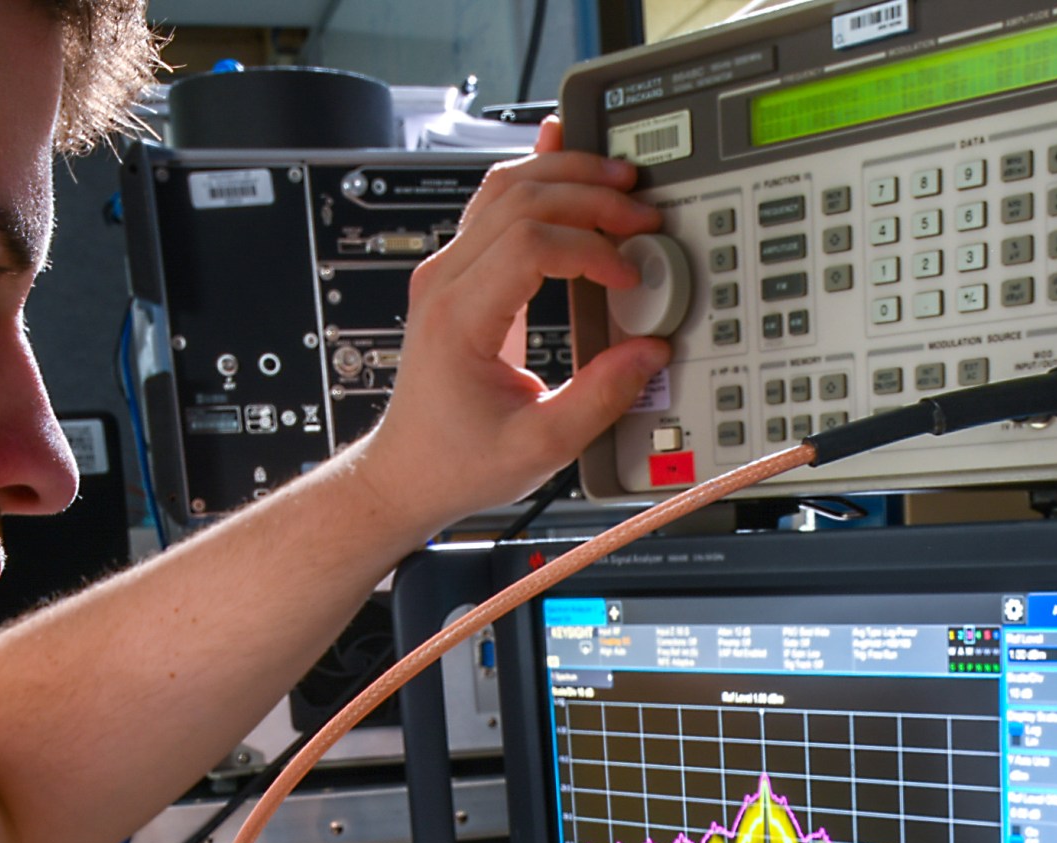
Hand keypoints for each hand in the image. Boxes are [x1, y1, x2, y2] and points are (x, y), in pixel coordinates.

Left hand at [349, 120, 669, 541]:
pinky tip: (562, 158)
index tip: (628, 275)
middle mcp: (445, 282)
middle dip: (589, 195)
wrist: (408, 470)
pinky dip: (537, 180)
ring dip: (565, 176)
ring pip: (505, 188)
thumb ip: (600, 398)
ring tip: (617, 181)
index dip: (591, 249)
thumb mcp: (540, 447)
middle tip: (640, 212)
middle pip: (520, 198)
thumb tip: (648, 355)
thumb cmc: (456, 461)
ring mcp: (446, 272)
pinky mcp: (457, 276)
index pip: (531, 244)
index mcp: (460, 319)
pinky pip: (495, 205)